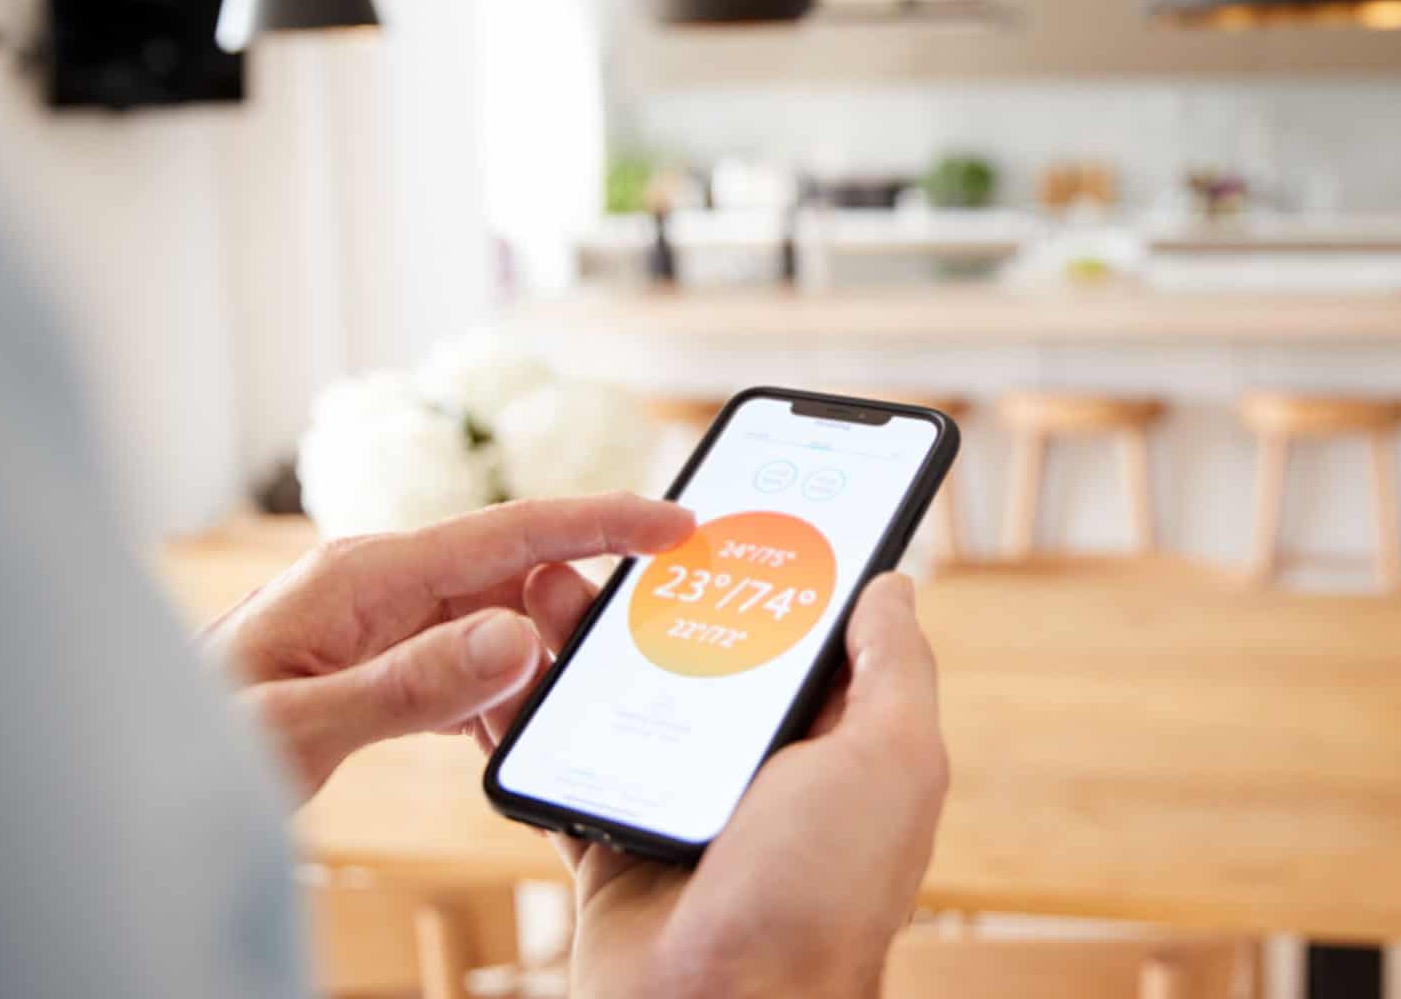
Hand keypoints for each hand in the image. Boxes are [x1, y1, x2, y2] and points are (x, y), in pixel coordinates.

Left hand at [204, 495, 694, 801]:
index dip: (603, 523)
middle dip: (568, 617)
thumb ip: (410, 686)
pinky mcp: (379, 660)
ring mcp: (380, 620)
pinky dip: (496, 699)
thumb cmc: (190, 747)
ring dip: (528, 670)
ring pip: (496, 625)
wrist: (129, 781)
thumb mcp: (299, 728)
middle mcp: (379, 583)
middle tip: (603, 670)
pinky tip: (495, 735)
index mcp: (364, 574)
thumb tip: (519, 637)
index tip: (679, 526)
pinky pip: (465, 664)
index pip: (509, 531)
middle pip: (514, 575)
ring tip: (532, 720)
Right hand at [472, 570, 947, 998]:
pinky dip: (534, 721)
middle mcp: (765, 772)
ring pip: (632, 697)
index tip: (746, 505)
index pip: (815, 637)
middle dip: (667, 592)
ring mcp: (685, 805)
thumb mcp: (888, 761)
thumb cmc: (817, 896)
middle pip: (710, 656)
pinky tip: (507, 669)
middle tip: (620, 534)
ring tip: (549, 582)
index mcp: (839, 747)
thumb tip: (892, 582)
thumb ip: (893, 668)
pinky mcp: (615, 840)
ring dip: (589, 640)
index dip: (785, 572)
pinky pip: (571, 761)